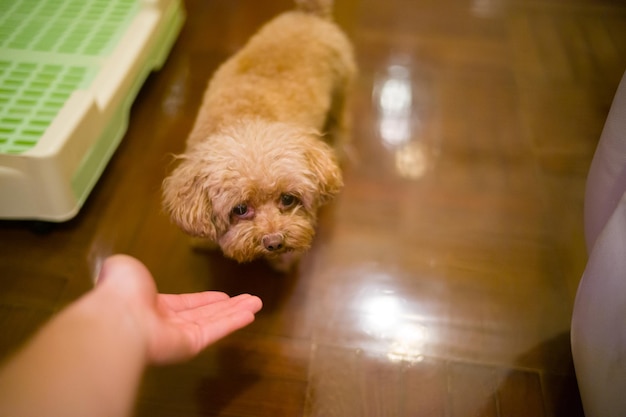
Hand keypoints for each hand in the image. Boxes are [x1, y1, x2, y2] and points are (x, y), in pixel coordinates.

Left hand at [96, 255, 261, 363]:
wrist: (117, 318)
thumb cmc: (120, 292)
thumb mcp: (124, 269)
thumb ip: (130, 269)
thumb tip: (125, 269)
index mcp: (152, 305)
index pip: (185, 304)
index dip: (205, 300)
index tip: (222, 296)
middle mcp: (167, 322)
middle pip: (205, 314)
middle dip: (228, 306)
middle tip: (248, 299)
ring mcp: (180, 336)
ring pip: (214, 322)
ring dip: (237, 312)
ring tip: (257, 303)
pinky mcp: (190, 345)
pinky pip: (215, 331)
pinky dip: (234, 322)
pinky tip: (250, 314)